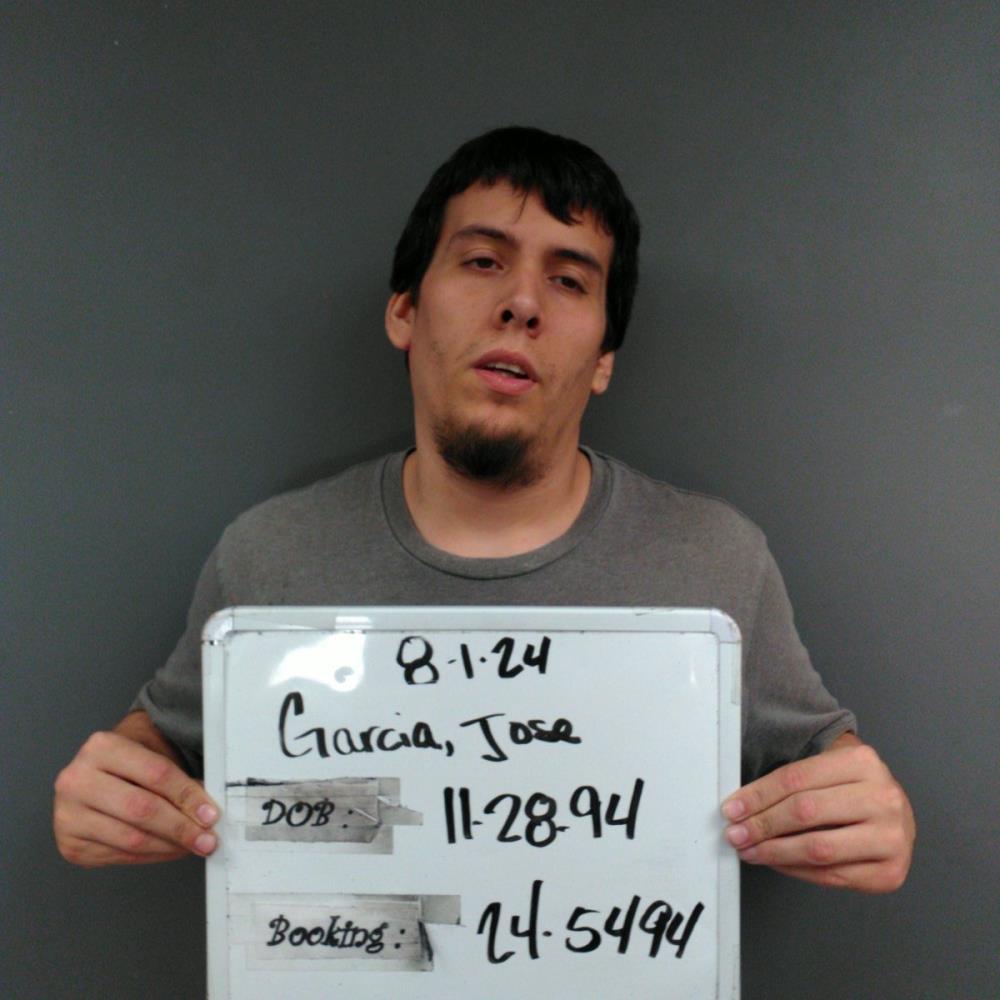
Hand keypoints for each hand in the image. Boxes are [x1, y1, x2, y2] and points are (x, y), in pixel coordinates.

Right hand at [54, 712, 219, 866]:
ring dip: (169, 847)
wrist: (99, 771)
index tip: (211, 814)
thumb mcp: (154, 755)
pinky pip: (119, 856)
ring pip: (131, 839)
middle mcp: (77, 779)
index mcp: (102, 747)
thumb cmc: (133, 763)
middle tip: (207, 839)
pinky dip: (151, 856)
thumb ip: (179, 780)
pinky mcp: (70, 844)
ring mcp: (68, 814)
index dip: (187, 796)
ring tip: (193, 845)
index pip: (156, 774)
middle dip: (180, 828)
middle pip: (141, 809)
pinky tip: (169, 850)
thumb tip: (206, 813)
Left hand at [721, 733, 914, 892]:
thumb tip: (741, 806)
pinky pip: (830, 875)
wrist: (892, 809)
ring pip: (817, 848)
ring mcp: (892, 838)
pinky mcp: (890, 872)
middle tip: (736, 833)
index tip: (732, 808)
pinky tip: (777, 862)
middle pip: (805, 812)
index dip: (758, 795)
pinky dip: (796, 870)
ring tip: (750, 850)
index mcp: (862, 762)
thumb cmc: (851, 788)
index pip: (795, 778)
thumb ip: (790, 782)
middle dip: (762, 825)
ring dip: (774, 852)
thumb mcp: (828, 768)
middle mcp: (882, 798)